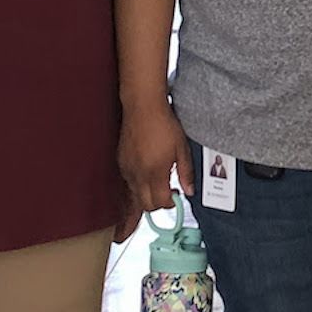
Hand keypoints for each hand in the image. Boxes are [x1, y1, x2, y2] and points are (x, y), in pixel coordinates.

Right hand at [119, 101, 188, 227]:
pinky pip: (128, 182)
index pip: (160, 202)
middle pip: (145, 205)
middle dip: (158, 204)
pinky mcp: (121, 162)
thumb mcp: (182, 148)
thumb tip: (190, 190)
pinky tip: (148, 172)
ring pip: (135, 195)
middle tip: (169, 193)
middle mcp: (138, 174)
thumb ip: (186, 173)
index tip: (177, 196)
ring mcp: (127, 169)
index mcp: (155, 171)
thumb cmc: (163, 124)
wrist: (143, 107)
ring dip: (147, 194)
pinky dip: (138, 184)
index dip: (171, 204)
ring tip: (159, 181)